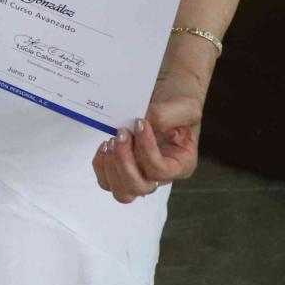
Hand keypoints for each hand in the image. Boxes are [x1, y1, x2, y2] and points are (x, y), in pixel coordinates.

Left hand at [93, 74, 202, 201]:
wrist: (165, 92)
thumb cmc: (178, 101)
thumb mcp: (183, 104)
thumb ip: (166, 115)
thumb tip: (143, 124)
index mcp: (181, 164)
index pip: (160, 171)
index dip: (146, 149)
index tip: (139, 122)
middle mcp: (161, 175)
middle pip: (138, 188)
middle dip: (124, 161)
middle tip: (122, 133)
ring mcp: (140, 172)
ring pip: (122, 191)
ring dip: (112, 165)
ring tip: (112, 140)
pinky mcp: (122, 166)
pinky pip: (107, 181)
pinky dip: (101, 165)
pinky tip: (105, 144)